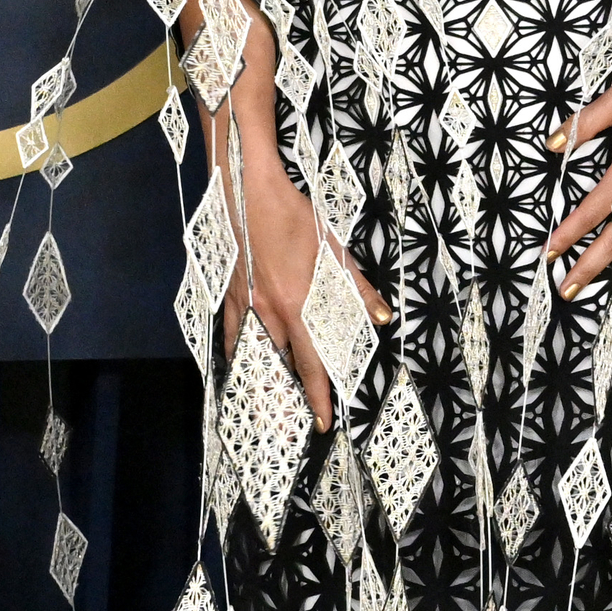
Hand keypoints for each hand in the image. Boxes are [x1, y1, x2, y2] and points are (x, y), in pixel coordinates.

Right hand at [222, 143, 391, 428]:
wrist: (248, 189)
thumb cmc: (293, 215)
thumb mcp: (332, 248)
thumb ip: (356, 288)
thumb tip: (382, 317)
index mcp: (298, 304)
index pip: (312, 363)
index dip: (318, 395)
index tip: (323, 421)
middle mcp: (270, 312)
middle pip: (284, 363)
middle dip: (293, 392)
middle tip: (299, 418)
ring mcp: (245, 303)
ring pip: (257, 350)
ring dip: (266, 376)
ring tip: (270, 403)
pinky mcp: (229, 291)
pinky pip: (232, 330)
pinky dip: (237, 348)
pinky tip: (237, 361)